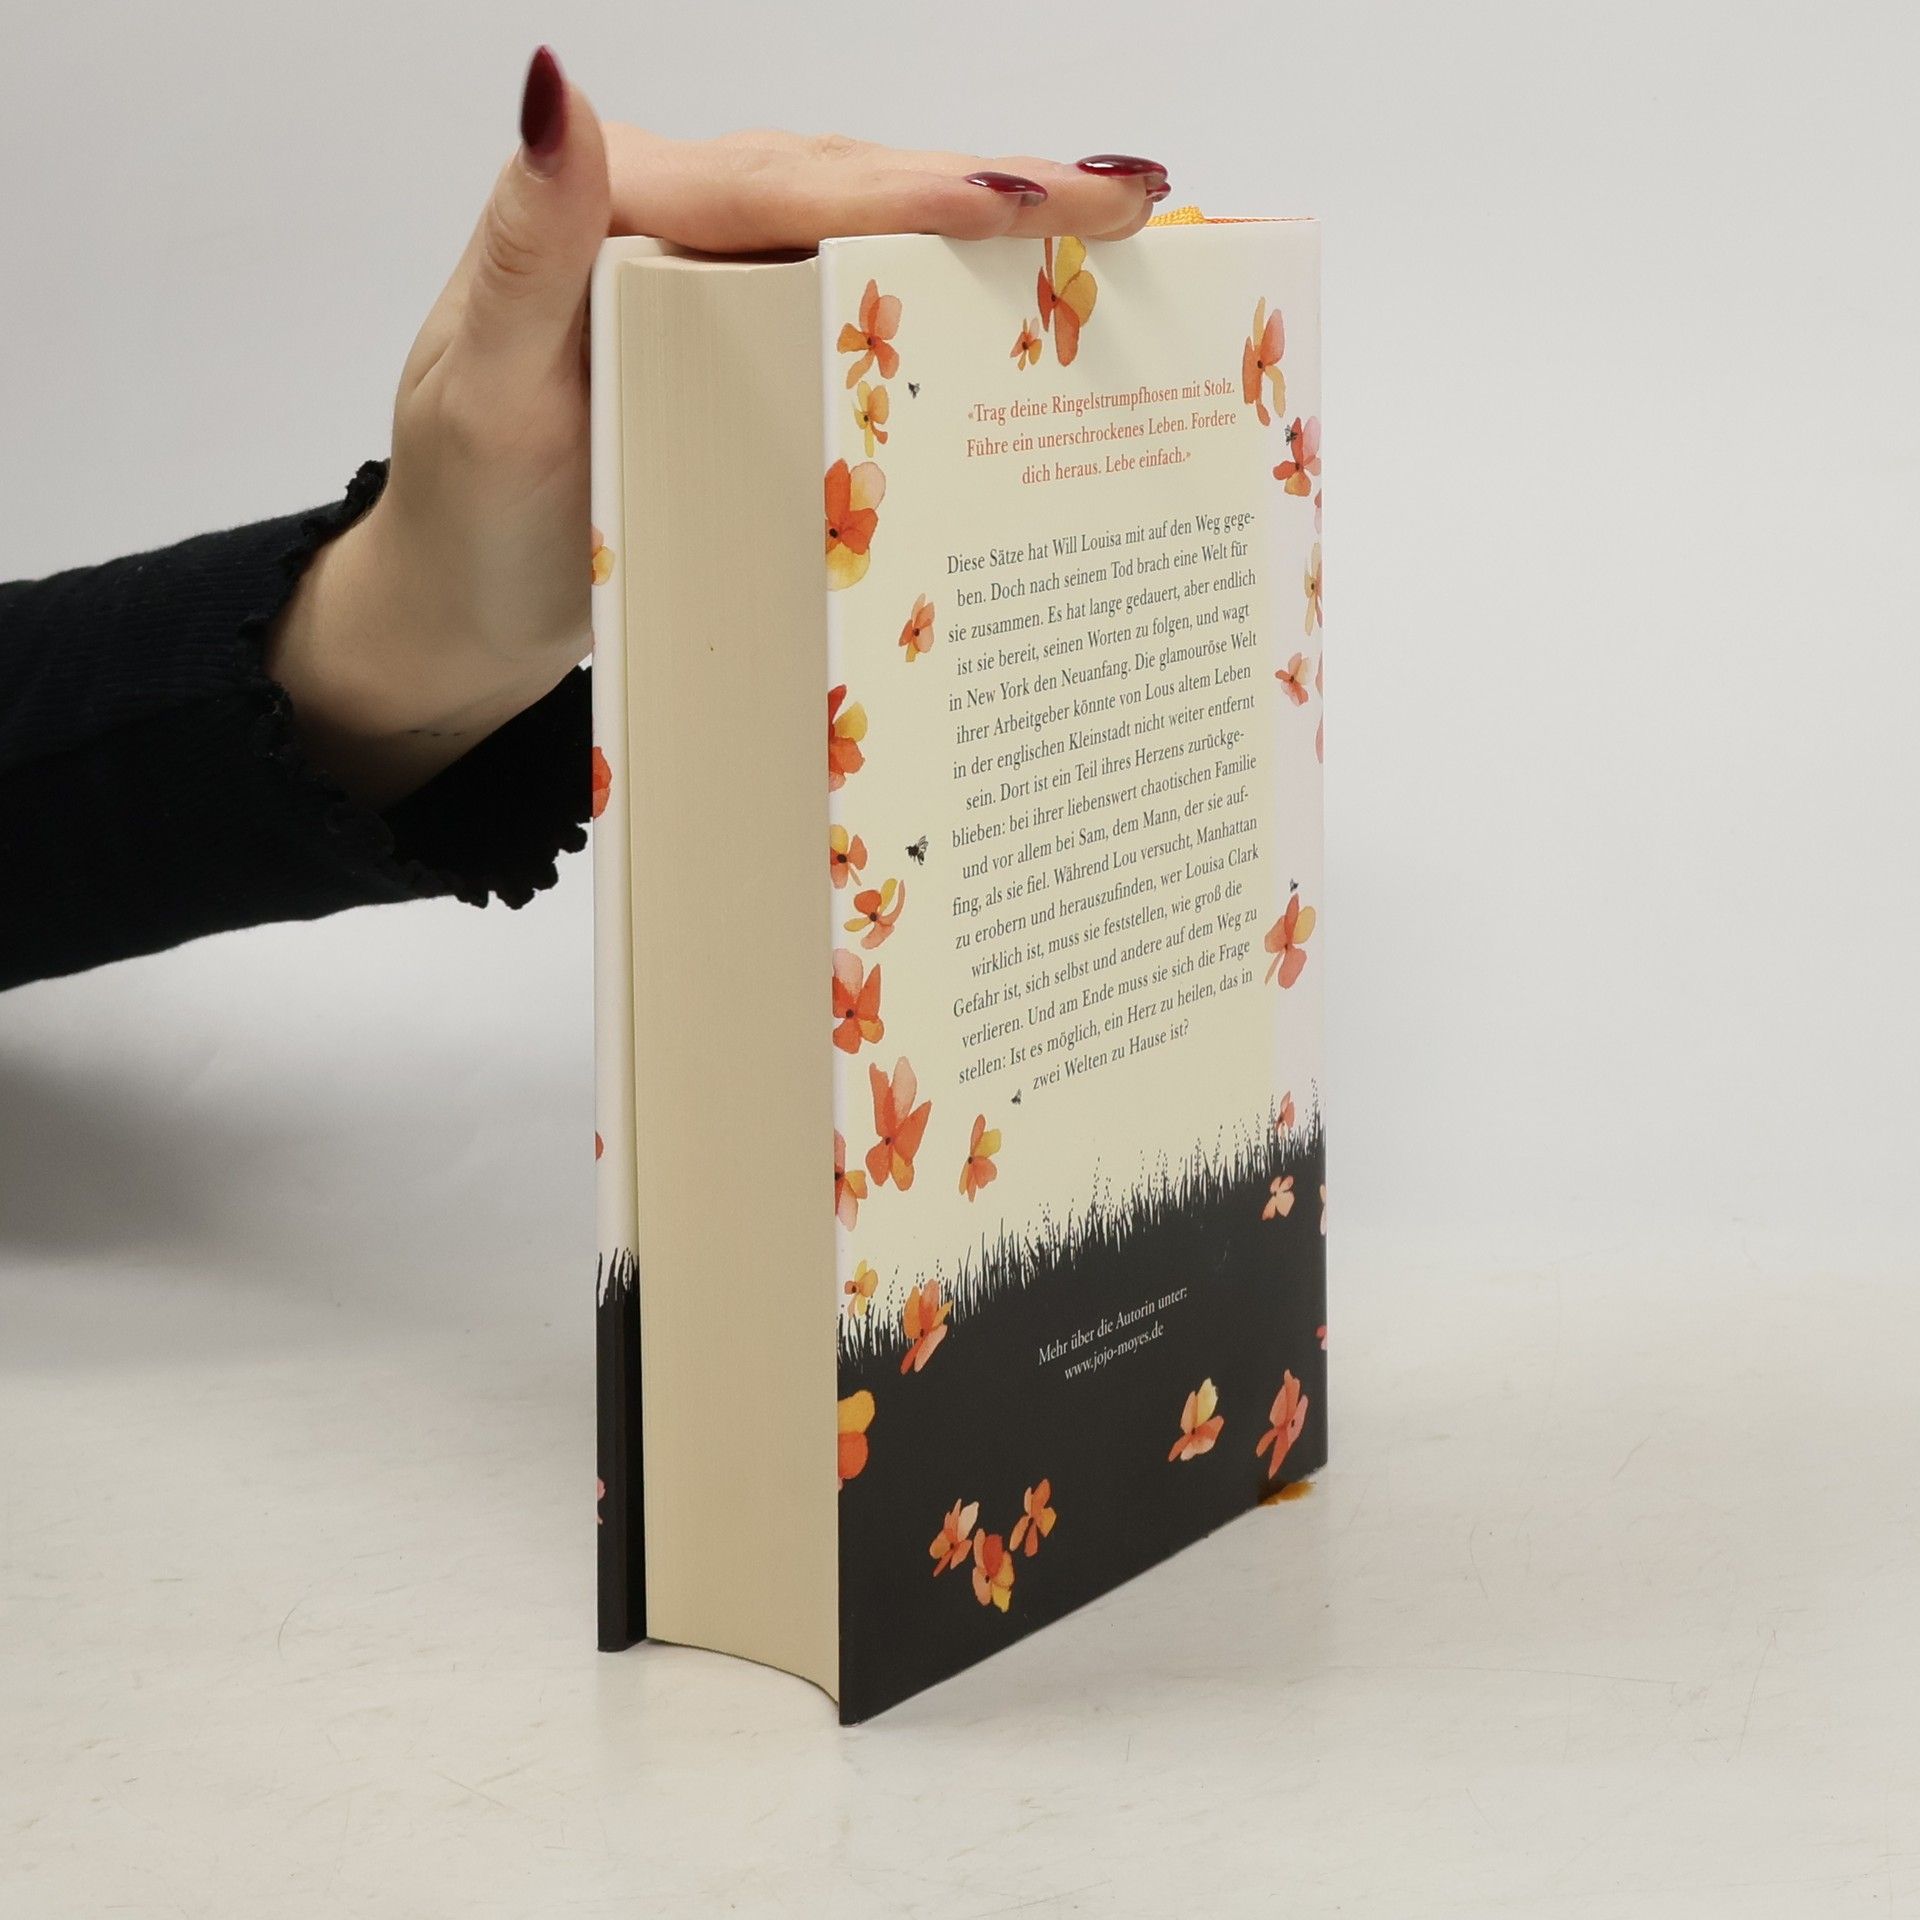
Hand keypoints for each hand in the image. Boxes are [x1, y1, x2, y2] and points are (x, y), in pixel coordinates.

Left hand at [268, 47, 1170, 808]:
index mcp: (624, 208)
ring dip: (996, 245)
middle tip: (1141, 202)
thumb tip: (560, 91)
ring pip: (877, 245)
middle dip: (1005, 195)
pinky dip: (948, 317)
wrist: (458, 612)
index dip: (928, 189)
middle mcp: (683, 228)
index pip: (797, 185)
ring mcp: (723, 292)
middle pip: (863, 192)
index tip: (1052, 199)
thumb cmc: (462, 518)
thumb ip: (527, 250)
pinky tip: (1026, 333)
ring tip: (1121, 244)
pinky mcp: (748, 358)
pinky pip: (862, 318)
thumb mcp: (481, 392)